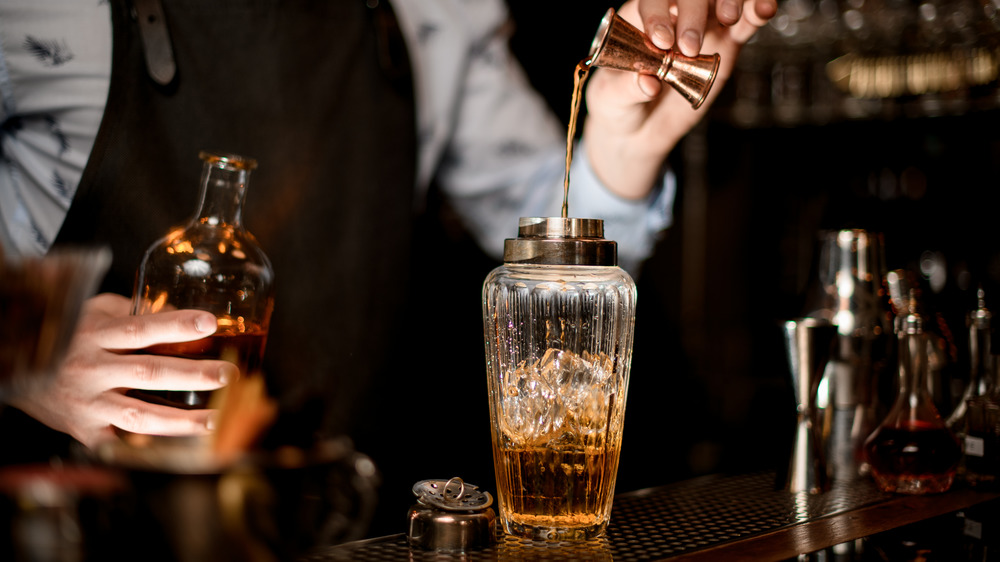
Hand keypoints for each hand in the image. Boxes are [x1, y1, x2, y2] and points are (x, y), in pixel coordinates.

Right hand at [10, 293, 237, 448]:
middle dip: (194, 375)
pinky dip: (145, 448)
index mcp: (96, 335)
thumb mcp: (94, 312)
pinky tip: (176, 449)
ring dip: (180, 421)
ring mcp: (88, 402)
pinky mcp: (83, 429)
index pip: (142, 329)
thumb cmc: (67, 336)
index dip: (176, 325)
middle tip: (227, 375)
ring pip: (139, 416)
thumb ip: (133, 312)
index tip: (210, 323)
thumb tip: (178, 312)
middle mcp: (92, 369)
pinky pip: (118, 443)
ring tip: (213, 419)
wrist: (17, 367)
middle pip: (150, 372)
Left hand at [582, 0, 776, 198]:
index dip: (657, 13)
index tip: (662, 41)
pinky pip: (744, 22)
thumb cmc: (618, 106)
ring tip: (730, 17)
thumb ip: (627, 89)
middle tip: (689, 48)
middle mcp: (672, 15)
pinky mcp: (725, 44)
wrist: (639, 130)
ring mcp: (702, 27)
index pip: (650, 1)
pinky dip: (756, 12)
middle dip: (692, 12)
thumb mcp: (611, 100)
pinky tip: (764, 10)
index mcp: (637, 18)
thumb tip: (649, 84)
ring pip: (721, 0)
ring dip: (730, 1)